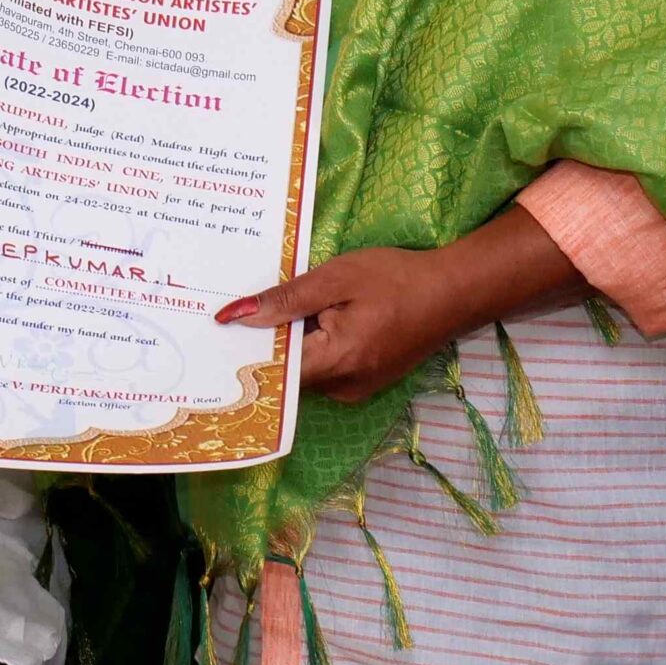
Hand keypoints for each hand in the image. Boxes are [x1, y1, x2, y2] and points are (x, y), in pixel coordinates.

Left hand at [214, 206, 582, 403]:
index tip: (214, 334)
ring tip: (258, 309)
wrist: (451, 291)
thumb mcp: (337, 277)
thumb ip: (287, 299)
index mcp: (337, 363)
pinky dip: (307, 344)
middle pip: (286, 373)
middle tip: (227, 312)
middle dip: (261, 344)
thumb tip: (235, 317)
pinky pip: (322, 366)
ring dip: (285, 342)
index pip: (274, 372)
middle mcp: (344, 387)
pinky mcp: (363, 379)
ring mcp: (356, 387)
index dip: (242, 354)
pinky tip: (298, 316)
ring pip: (303, 370)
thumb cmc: (395, 278)